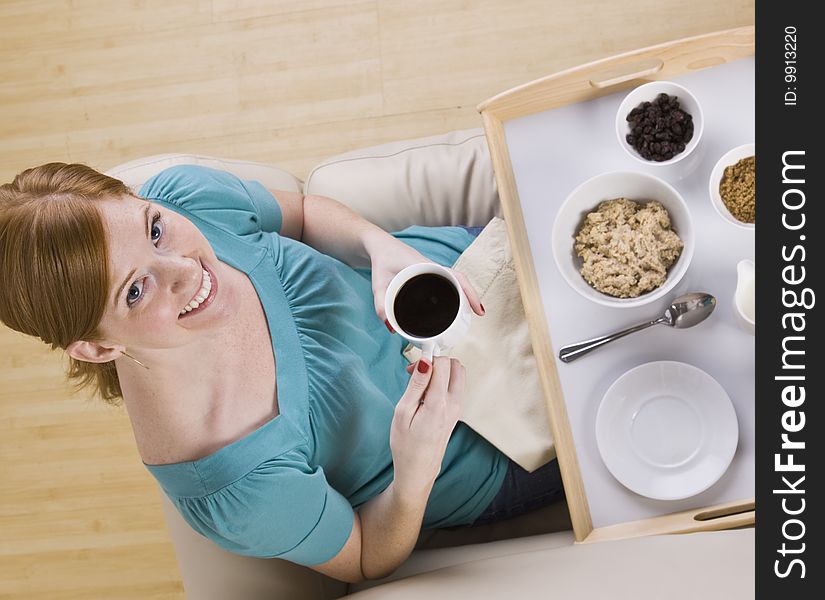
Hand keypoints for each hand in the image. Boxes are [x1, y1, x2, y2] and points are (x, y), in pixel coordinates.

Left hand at [368, 237, 484, 324]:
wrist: (380, 246)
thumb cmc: (381, 261)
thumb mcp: (378, 284)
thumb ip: (381, 306)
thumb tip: (391, 327)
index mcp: (425, 266)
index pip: (454, 277)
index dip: (468, 292)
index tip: (477, 308)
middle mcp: (432, 267)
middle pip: (459, 280)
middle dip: (471, 296)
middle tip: (478, 314)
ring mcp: (433, 269)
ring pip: (455, 280)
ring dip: (465, 294)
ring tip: (470, 312)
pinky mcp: (430, 272)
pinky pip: (448, 280)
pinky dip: (456, 291)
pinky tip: (456, 304)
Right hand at [389, 357, 465, 497]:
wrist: (418, 469)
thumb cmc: (406, 445)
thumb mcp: (403, 412)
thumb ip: (416, 384)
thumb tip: (425, 361)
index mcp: (439, 403)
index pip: (443, 364)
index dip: (426, 358)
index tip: (412, 367)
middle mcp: (454, 404)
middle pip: (456, 365)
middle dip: (437, 361)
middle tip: (417, 372)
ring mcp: (458, 408)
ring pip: (459, 374)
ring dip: (441, 370)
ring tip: (420, 382)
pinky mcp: (457, 411)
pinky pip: (456, 386)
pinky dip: (443, 381)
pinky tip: (426, 392)